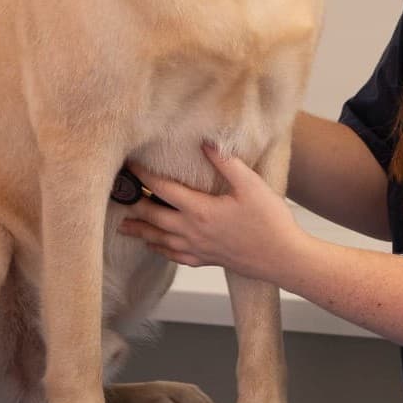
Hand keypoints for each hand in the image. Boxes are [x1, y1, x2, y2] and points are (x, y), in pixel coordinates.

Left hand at [119, 145, 304, 282]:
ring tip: (123, 225)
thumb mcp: (251, 185)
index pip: (162, 189)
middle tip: (118, 195)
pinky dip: (160, 250)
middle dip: (134, 204)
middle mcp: (192, 231)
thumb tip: (206, 143)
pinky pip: (174, 256)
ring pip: (159, 239)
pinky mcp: (206, 260)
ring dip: (140, 230)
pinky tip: (155, 246)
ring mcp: (198, 248)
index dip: (144, 175)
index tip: (130, 165)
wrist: (283, 258)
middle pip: (153, 216)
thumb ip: (226, 162)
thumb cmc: (270, 222)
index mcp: (200, 210)